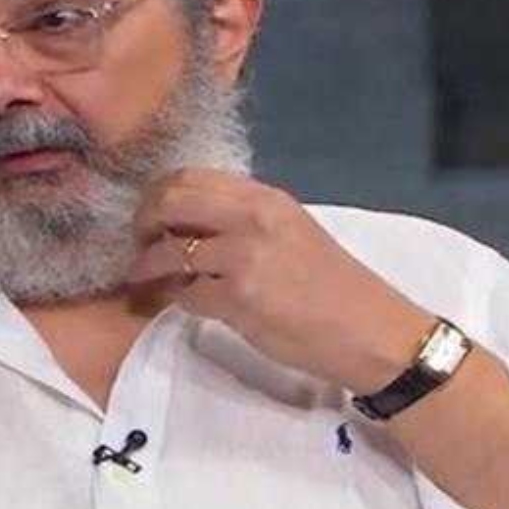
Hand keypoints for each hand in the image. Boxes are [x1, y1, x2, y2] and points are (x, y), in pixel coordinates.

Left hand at [126, 169, 433, 392]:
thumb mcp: (292, 233)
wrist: (371, 331)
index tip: (150, 214)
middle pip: (170, 201)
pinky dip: (176, 299)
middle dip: (143, 222)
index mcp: (266, 198)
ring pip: (170, 252)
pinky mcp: (238, 300)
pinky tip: (181, 303)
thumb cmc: (333, 287)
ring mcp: (244, 258)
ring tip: (143, 278)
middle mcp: (253, 219)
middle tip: (138, 243)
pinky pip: (186, 294)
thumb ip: (244, 221)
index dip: (158, 194)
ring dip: (148, 267)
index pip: (190, 177)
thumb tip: (190, 224)